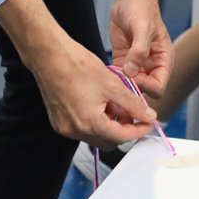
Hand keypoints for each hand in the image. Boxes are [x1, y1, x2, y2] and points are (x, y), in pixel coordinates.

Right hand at [0, 0, 154, 149]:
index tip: (149, 122)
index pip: (121, 137)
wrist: (49, 56)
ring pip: (95, 136)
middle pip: (108, 141)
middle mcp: (75, 131)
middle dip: (124, 129)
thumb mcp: (112, 84)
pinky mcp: (59, 121)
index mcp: (89, 123)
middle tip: (134, 112)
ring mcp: (65, 127)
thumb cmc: (78, 65)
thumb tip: (149, 116)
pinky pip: (82, 129)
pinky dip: (95, 121)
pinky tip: (100, 103)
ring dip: (109, 125)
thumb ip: (132, 103)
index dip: (138, 130)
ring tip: (117, 103)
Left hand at [108, 0, 172, 97]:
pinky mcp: (123, 60)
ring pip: (131, 86)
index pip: (158, 87)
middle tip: (117, 82)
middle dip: (132, 90)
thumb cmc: (142, 9)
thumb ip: (139, 51)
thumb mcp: (143, 28)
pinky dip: (113, 78)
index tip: (131, 77)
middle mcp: (151, 65)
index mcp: (164, 60)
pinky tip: (106, 73)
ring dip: (121, 85)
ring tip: (110, 79)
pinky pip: (119, 76)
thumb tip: (132, 72)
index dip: (145, 87)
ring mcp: (137, 64)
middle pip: (144, 90)